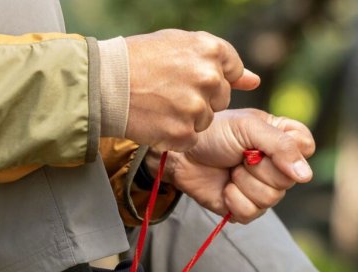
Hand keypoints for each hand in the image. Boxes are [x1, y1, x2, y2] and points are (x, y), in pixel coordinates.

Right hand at [125, 30, 259, 150]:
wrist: (103, 84)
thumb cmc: (137, 60)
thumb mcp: (178, 44)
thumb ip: (219, 61)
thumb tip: (254, 81)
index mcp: (209, 50)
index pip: (232, 70)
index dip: (213, 78)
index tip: (194, 81)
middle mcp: (208, 77)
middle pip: (221, 98)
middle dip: (200, 98)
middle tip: (169, 93)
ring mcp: (197, 107)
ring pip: (206, 121)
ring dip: (187, 118)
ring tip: (159, 105)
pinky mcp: (184, 133)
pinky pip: (190, 140)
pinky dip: (174, 135)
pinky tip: (156, 121)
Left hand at [152, 109, 314, 223]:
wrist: (182, 155)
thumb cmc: (213, 133)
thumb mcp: (248, 127)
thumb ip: (281, 146)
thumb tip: (305, 176)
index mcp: (282, 138)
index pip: (306, 148)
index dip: (288, 150)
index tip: (263, 143)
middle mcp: (277, 165)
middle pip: (289, 179)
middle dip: (258, 168)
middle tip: (240, 156)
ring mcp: (263, 188)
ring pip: (271, 198)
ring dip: (243, 183)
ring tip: (230, 170)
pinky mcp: (246, 207)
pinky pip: (252, 213)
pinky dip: (233, 200)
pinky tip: (225, 187)